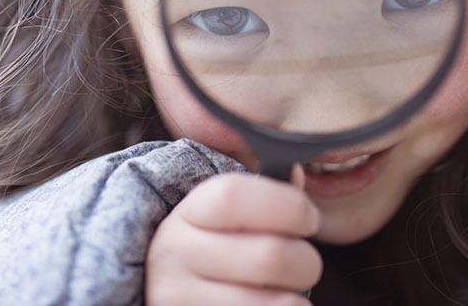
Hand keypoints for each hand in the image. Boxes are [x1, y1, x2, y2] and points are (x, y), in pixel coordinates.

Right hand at [145, 167, 321, 305]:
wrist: (159, 290)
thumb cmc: (207, 248)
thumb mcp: (219, 217)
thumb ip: (260, 196)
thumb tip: (296, 174)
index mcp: (187, 214)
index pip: (234, 196)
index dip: (286, 203)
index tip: (308, 218)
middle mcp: (176, 256)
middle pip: (269, 256)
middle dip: (307, 260)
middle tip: (305, 262)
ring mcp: (181, 298)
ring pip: (278, 303)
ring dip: (297, 298)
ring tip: (286, 290)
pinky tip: (269, 305)